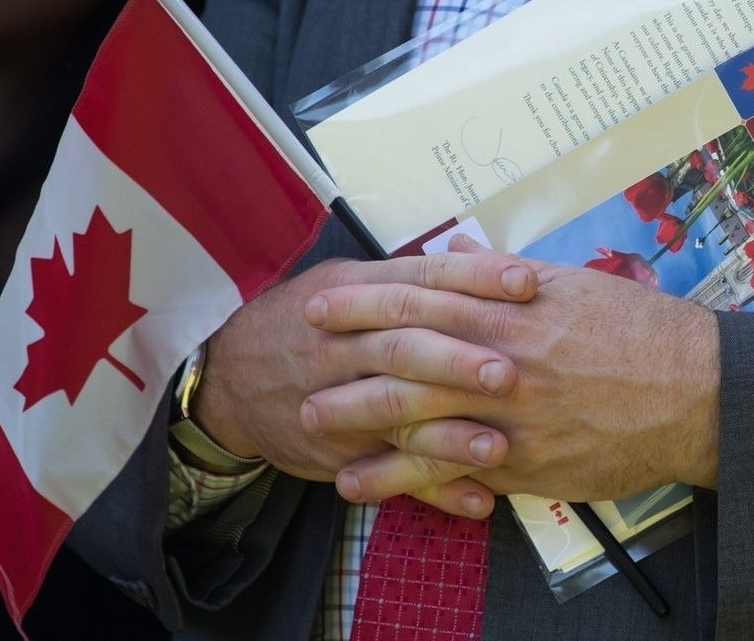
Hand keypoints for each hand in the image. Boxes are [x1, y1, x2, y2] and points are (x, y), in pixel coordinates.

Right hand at [193, 250, 538, 516]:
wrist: (228, 377)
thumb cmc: (302, 322)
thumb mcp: (342, 283)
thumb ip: (403, 276)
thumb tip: (470, 252)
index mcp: (353, 293)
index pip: (418, 280)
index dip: (473, 280)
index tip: (525, 285)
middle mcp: (343, 343)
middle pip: (401, 345)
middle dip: (455, 358)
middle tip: (509, 372)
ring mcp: (336, 398)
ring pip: (391, 412)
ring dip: (445, 434)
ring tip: (497, 446)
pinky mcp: (336, 449)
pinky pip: (387, 473)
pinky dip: (433, 489)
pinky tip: (478, 500)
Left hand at [302, 236, 719, 504]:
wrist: (694, 391)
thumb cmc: (637, 332)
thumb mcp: (573, 284)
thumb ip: (507, 269)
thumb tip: (462, 245)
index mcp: (512, 309)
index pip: (422, 297)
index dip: (367, 300)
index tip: (326, 300)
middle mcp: (502, 358)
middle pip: (408, 353)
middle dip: (349, 355)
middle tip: (302, 356)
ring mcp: (508, 414)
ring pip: (418, 414)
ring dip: (359, 417)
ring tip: (312, 420)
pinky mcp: (521, 464)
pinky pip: (448, 471)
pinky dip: (400, 478)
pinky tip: (362, 483)